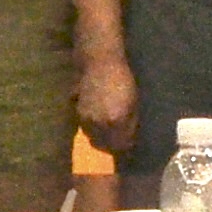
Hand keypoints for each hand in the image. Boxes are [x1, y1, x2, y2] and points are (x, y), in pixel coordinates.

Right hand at [76, 49, 139, 163]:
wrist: (100, 64)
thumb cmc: (122, 81)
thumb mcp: (133, 102)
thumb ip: (130, 122)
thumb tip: (130, 138)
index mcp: (116, 121)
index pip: (120, 144)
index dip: (125, 146)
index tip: (128, 145)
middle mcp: (100, 123)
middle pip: (104, 145)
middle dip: (112, 145)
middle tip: (118, 141)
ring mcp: (87, 118)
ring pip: (93, 138)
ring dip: (100, 138)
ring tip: (107, 131)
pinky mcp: (78, 112)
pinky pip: (85, 128)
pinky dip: (92, 128)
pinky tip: (98, 121)